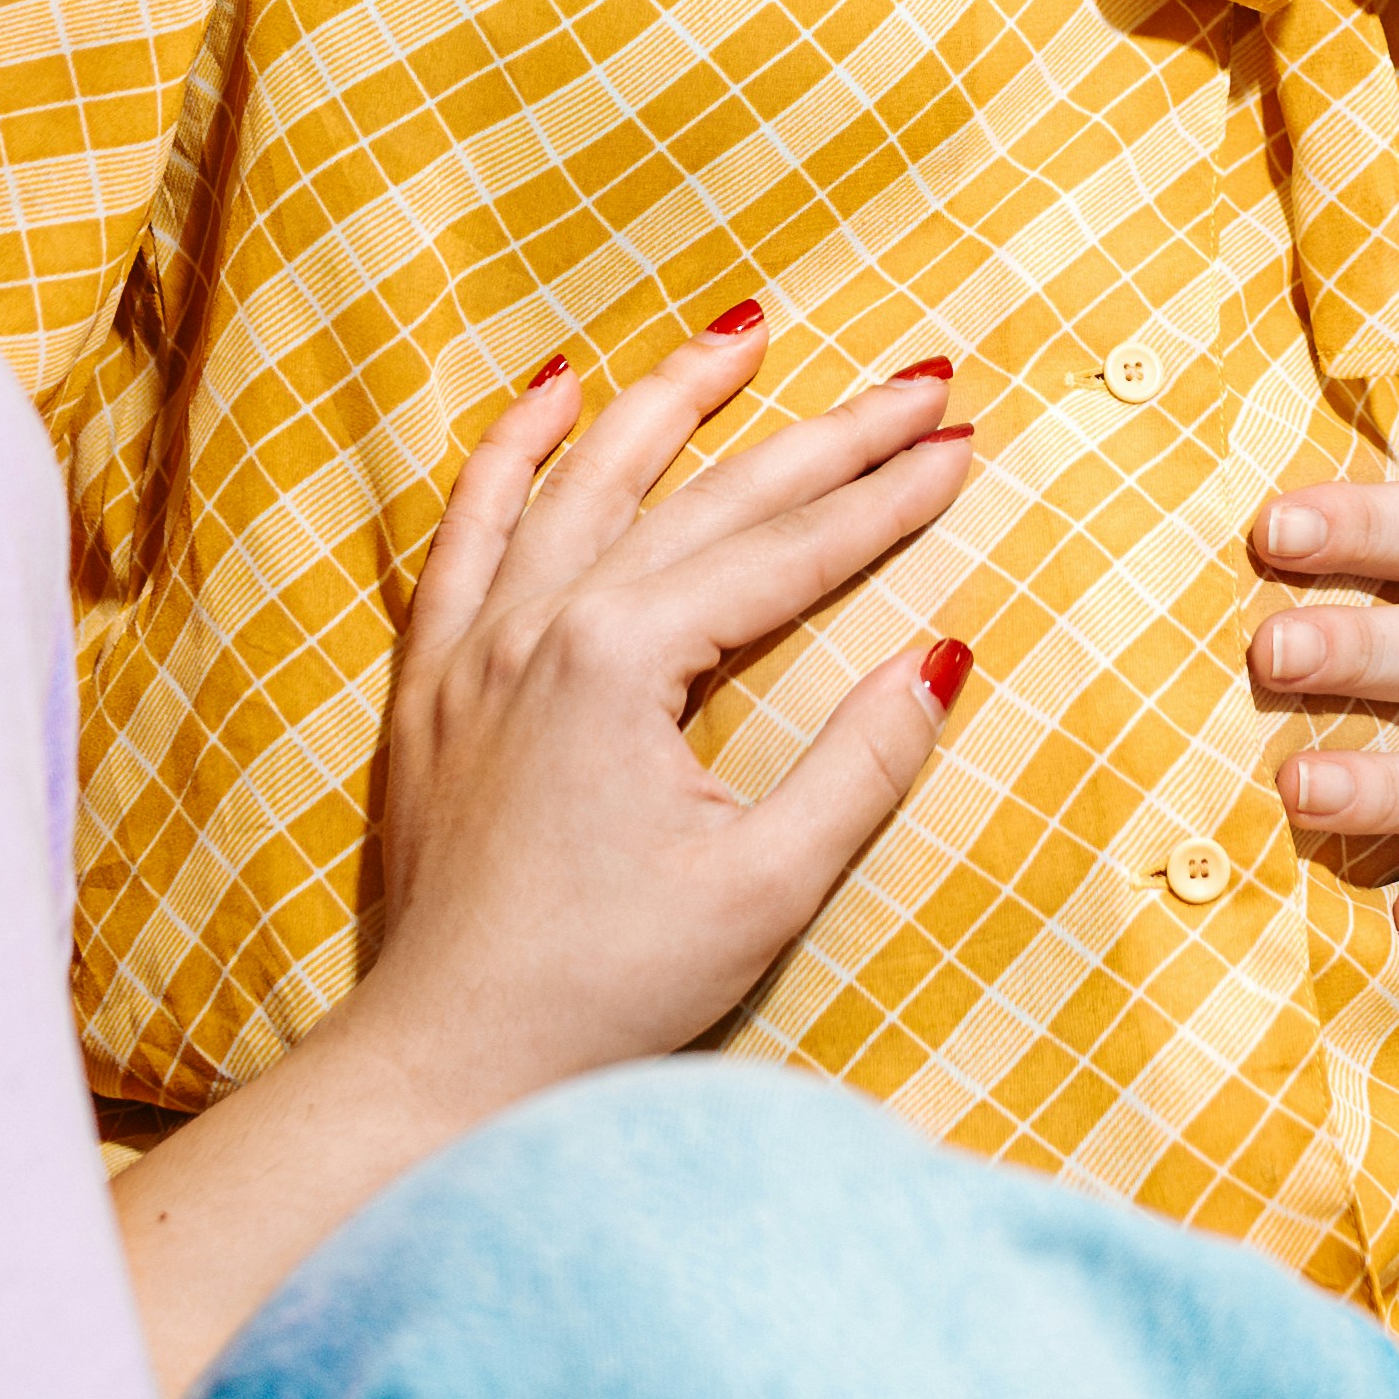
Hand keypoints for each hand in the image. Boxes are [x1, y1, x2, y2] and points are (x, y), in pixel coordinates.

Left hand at [339, 320, 980, 1105]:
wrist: (444, 1063)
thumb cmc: (606, 991)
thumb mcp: (764, 886)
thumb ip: (860, 762)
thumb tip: (939, 655)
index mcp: (621, 660)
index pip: (786, 552)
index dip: (886, 501)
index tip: (965, 448)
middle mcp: (540, 623)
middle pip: (708, 495)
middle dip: (826, 435)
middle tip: (921, 381)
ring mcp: (474, 644)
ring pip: (584, 479)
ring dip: (672, 399)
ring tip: (746, 336)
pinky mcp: (432, 680)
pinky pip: (468, 529)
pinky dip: (511, 452)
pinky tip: (552, 394)